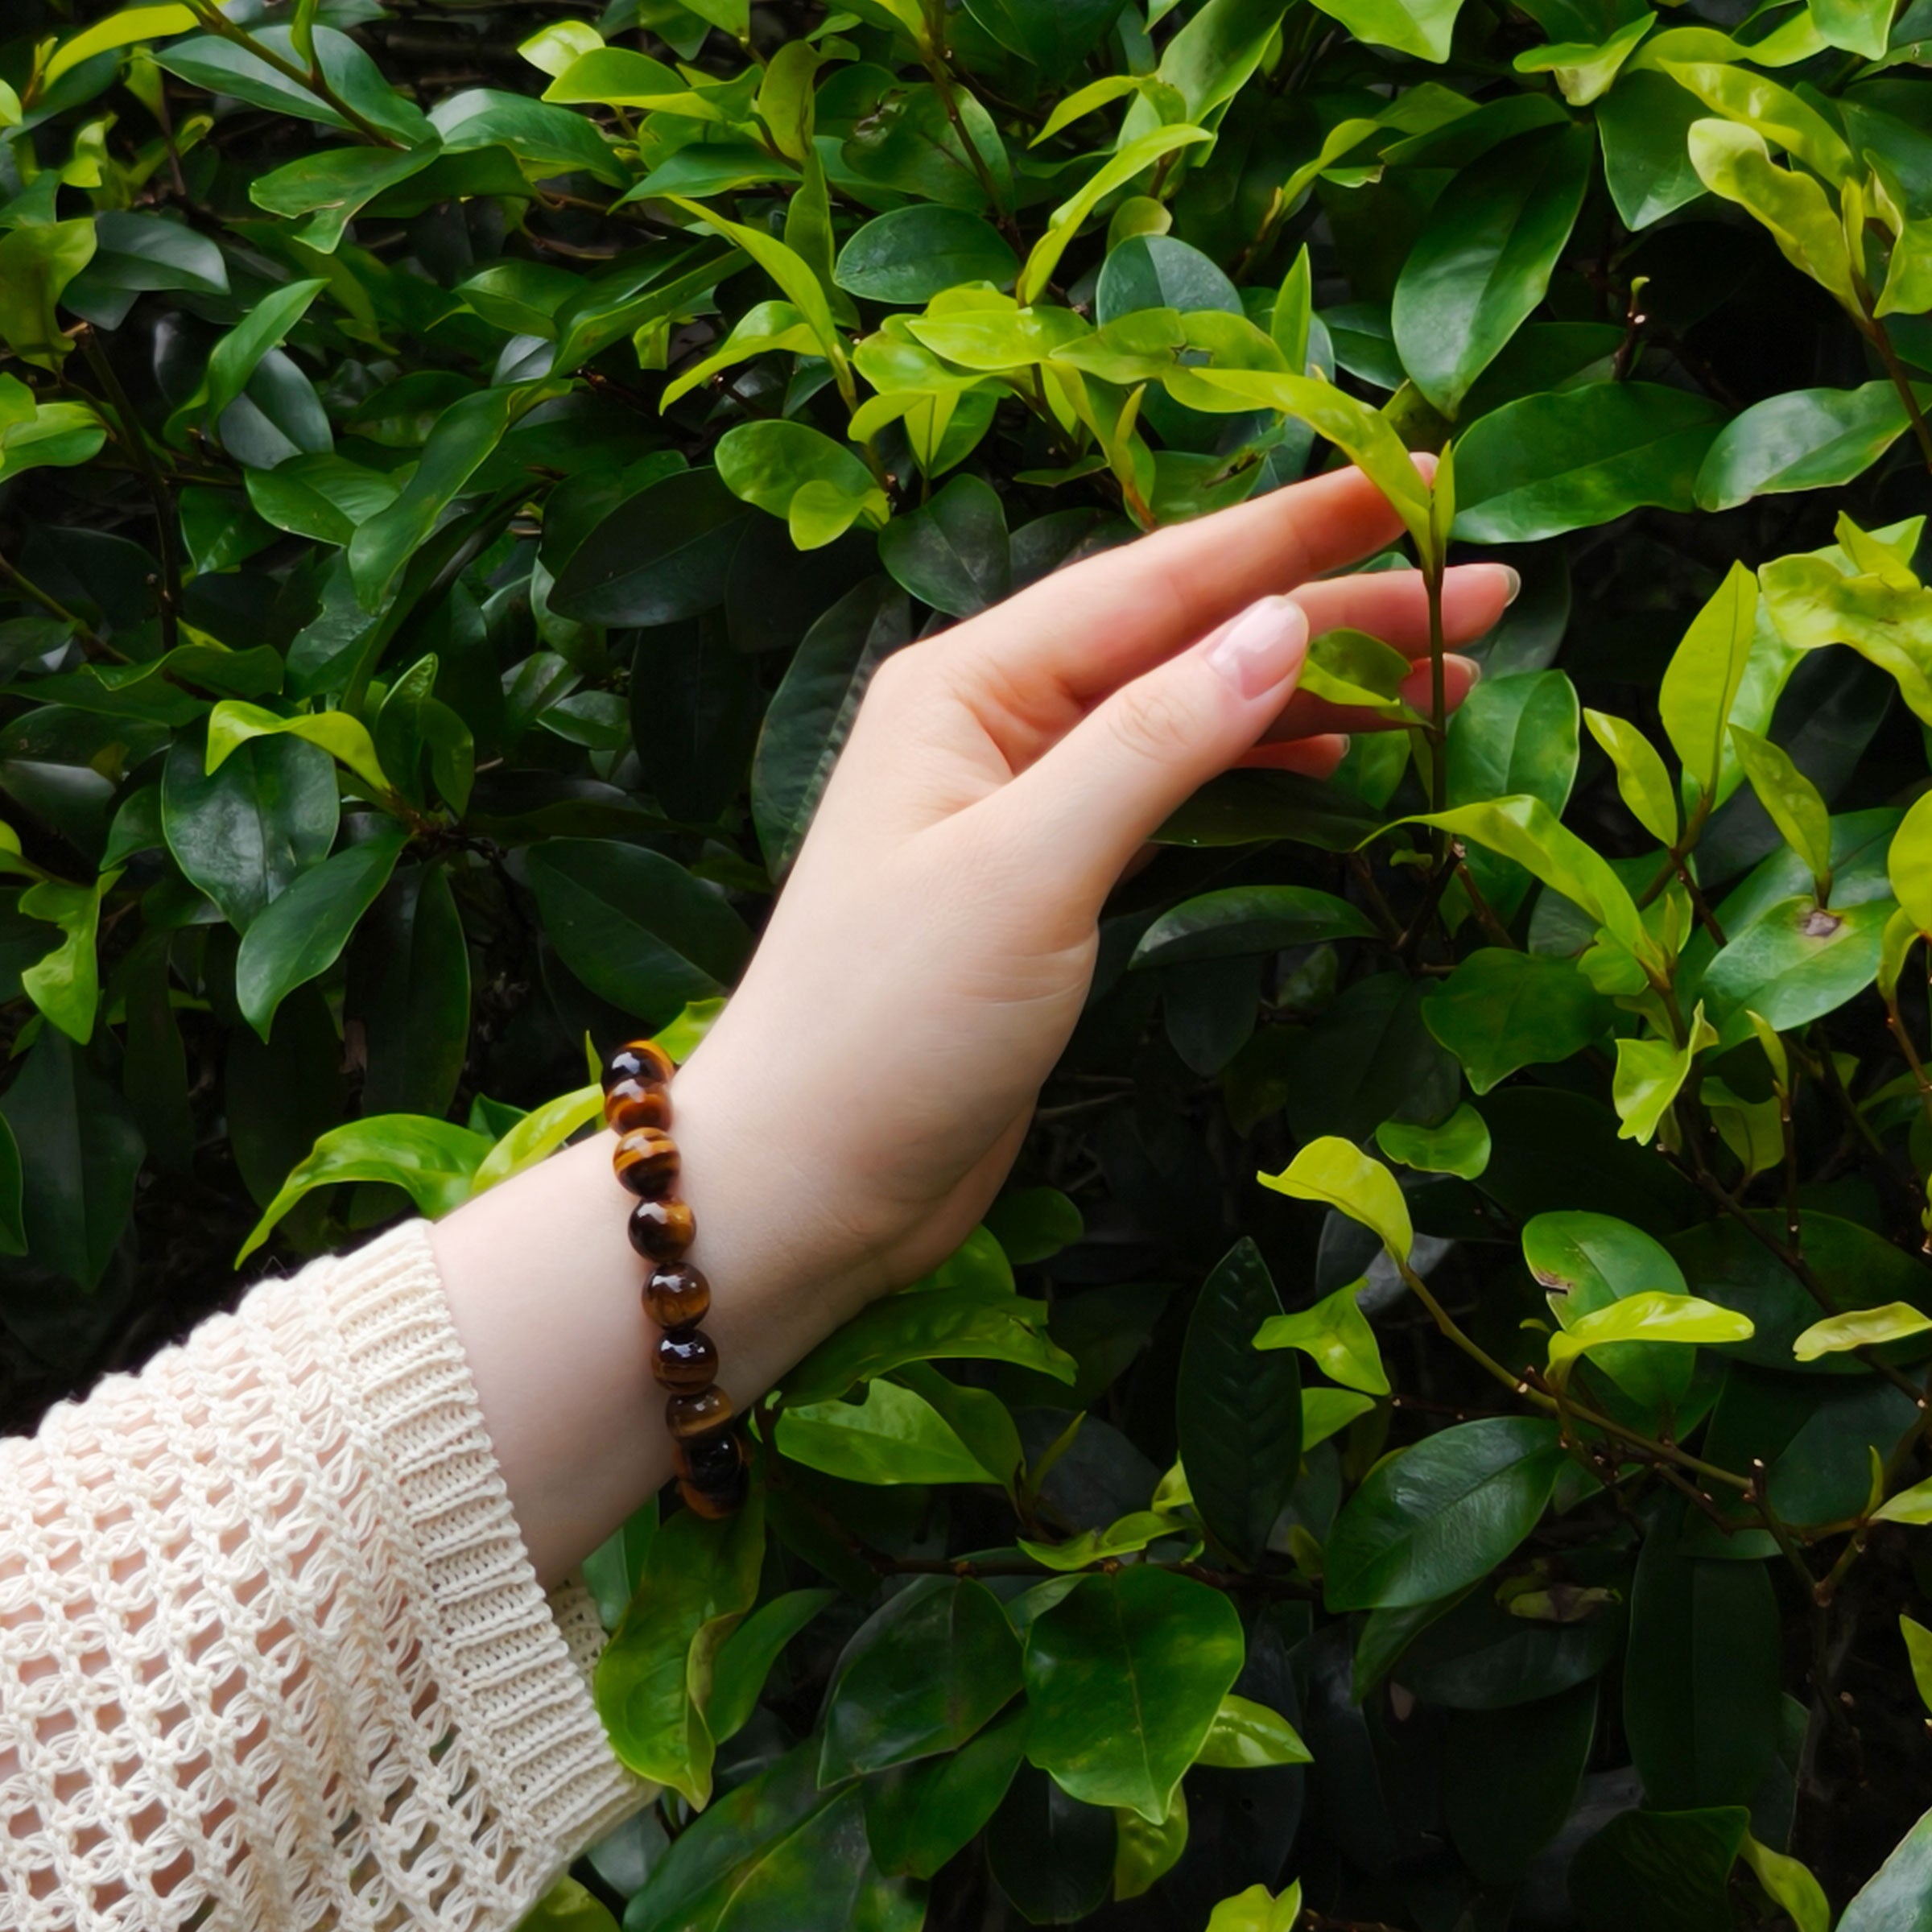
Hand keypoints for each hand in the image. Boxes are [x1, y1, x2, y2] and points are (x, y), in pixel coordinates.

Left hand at [673, 461, 1514, 1326]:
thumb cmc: (891, 1024)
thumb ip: (1154, 743)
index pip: (1158, 580)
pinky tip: (1334, 755)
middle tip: (1484, 597)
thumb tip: (1280, 626)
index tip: (1420, 485)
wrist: (809, 1180)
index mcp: (968, 683)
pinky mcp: (1048, 879)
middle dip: (1332, 611)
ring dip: (1312, 693)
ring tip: (1445, 678)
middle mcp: (994, 721)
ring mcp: (1021, 800)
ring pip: (1190, 714)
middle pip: (1187, 639)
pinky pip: (1172, 790)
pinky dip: (1258, 768)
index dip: (1295, 532)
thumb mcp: (1027, 870)